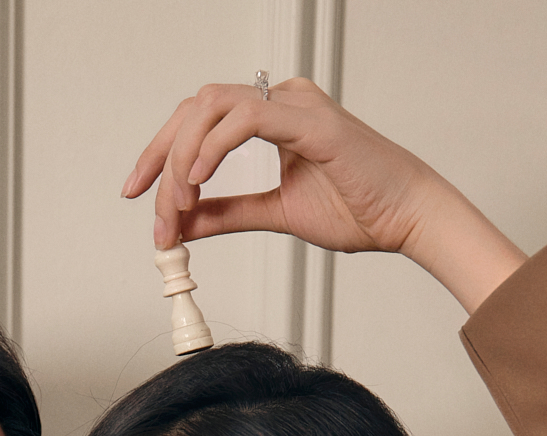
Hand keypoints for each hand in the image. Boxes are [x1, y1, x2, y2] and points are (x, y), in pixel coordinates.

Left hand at [124, 79, 523, 314]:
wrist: (407, 217)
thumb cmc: (359, 209)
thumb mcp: (275, 213)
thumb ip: (227, 213)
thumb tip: (183, 223)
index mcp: (272, 116)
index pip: (200, 121)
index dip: (160, 154)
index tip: (138, 194)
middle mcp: (280, 101)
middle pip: (196, 108)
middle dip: (160, 156)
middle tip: (144, 204)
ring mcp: (295, 104)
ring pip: (212, 107)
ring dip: (182, 157)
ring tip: (174, 204)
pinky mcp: (309, 120)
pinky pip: (247, 117)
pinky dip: (213, 147)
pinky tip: (198, 180)